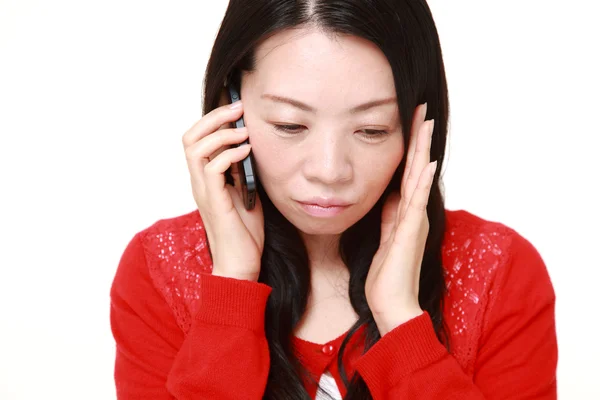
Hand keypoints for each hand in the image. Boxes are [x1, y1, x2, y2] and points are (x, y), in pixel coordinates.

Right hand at [182, 89, 263, 281]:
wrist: (241, 264)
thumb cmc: (244, 232)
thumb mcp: (246, 193)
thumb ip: (241, 172)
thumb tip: (250, 148)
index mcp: (205, 180)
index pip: (196, 141)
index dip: (212, 121)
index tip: (237, 110)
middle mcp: (199, 183)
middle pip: (190, 138)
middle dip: (214, 117)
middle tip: (238, 109)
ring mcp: (204, 192)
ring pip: (196, 148)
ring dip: (222, 133)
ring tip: (244, 132)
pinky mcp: (215, 202)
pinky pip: (212, 168)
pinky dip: (229, 154)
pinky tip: (247, 153)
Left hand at [364, 103, 436, 335]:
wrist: (390, 304)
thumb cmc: (386, 275)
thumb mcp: (383, 237)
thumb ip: (388, 215)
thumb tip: (388, 194)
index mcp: (405, 212)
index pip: (408, 171)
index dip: (409, 146)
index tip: (409, 121)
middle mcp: (414, 212)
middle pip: (417, 167)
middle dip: (418, 138)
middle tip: (422, 108)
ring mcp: (414, 221)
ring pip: (419, 177)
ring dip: (423, 150)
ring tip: (426, 123)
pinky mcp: (410, 232)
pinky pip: (416, 202)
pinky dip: (422, 181)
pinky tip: (427, 162)